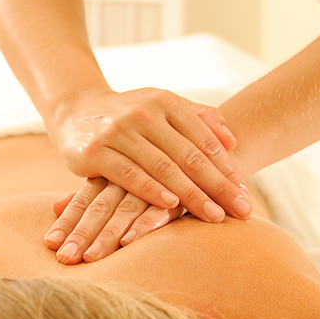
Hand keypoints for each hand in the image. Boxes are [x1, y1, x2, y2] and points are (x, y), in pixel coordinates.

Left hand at [46, 178, 184, 264]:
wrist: (198, 154)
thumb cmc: (151, 173)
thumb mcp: (118, 180)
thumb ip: (90, 195)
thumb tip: (53, 206)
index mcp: (111, 174)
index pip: (84, 200)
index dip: (68, 221)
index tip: (50, 243)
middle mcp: (128, 178)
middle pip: (99, 207)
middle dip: (81, 234)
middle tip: (65, 259)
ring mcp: (152, 185)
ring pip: (124, 211)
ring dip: (107, 236)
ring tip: (90, 258)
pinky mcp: (177, 195)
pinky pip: (158, 210)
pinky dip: (144, 225)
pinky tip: (129, 242)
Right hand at [48, 87, 251, 221]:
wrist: (74, 109)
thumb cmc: (126, 114)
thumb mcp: (161, 107)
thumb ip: (197, 118)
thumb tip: (232, 139)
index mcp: (165, 102)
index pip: (204, 139)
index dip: (227, 168)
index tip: (245, 194)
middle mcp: (144, 113)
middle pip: (189, 156)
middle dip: (218, 186)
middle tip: (241, 211)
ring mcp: (118, 132)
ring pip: (163, 167)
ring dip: (192, 195)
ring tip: (214, 216)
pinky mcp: (95, 151)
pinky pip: (129, 175)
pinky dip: (152, 191)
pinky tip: (171, 207)